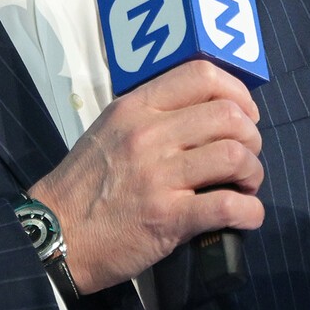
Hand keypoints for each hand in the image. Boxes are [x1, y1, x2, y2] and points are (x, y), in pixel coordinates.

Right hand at [27, 60, 264, 293]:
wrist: (55, 234)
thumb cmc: (84, 184)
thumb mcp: (109, 129)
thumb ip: (151, 113)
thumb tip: (204, 110)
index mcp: (136, 108)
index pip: (202, 75)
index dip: (237, 92)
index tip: (245, 114)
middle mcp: (149, 135)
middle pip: (229, 116)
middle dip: (252, 137)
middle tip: (246, 157)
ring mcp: (158, 176)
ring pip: (235, 156)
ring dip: (254, 173)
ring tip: (245, 186)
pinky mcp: (167, 218)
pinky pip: (228, 206)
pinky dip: (250, 211)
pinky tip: (246, 215)